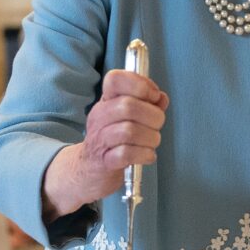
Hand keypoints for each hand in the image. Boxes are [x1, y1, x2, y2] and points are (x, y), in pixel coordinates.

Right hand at [43, 70, 168, 220]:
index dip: (140, 84)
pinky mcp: (104, 161)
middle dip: (153, 116)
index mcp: (106, 101)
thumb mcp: (127, 118)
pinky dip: (144, 155)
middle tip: (157, 126)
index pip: (115, 79)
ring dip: (151, 138)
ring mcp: (99, 139)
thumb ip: (147, 104)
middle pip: (128, 106)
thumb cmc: (113, 141)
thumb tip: (161, 98)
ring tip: (152, 142)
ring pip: (129, 131)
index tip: (153, 96)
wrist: (88, 171)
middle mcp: (99, 117)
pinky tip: (147, 156)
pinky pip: (126, 154)